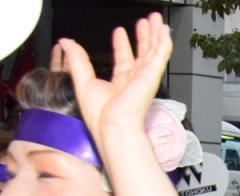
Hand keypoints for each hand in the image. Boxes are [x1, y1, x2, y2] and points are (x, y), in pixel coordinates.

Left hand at [60, 14, 172, 152]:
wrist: (113, 125)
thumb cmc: (100, 114)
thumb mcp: (82, 81)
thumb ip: (77, 60)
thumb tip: (66, 42)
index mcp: (120, 83)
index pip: (124, 59)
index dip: (122, 44)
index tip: (120, 31)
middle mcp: (135, 79)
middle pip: (142, 52)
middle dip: (144, 36)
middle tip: (146, 22)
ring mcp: (145, 77)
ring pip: (153, 51)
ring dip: (156, 34)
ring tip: (156, 19)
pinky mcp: (152, 76)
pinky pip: (161, 56)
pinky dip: (164, 43)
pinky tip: (165, 31)